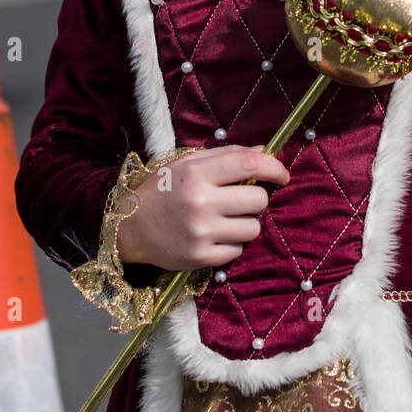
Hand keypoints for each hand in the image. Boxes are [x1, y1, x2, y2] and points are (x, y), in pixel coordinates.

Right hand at [116, 144, 289, 272]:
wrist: (129, 227)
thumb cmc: (161, 190)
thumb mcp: (187, 164)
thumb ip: (226, 155)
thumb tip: (264, 153)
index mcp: (197, 173)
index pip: (249, 165)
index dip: (274, 168)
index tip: (282, 175)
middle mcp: (201, 202)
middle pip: (258, 199)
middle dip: (256, 198)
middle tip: (240, 200)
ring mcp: (201, 233)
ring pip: (252, 228)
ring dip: (245, 223)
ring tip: (224, 219)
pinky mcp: (201, 258)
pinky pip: (238, 251)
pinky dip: (231, 244)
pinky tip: (213, 236)